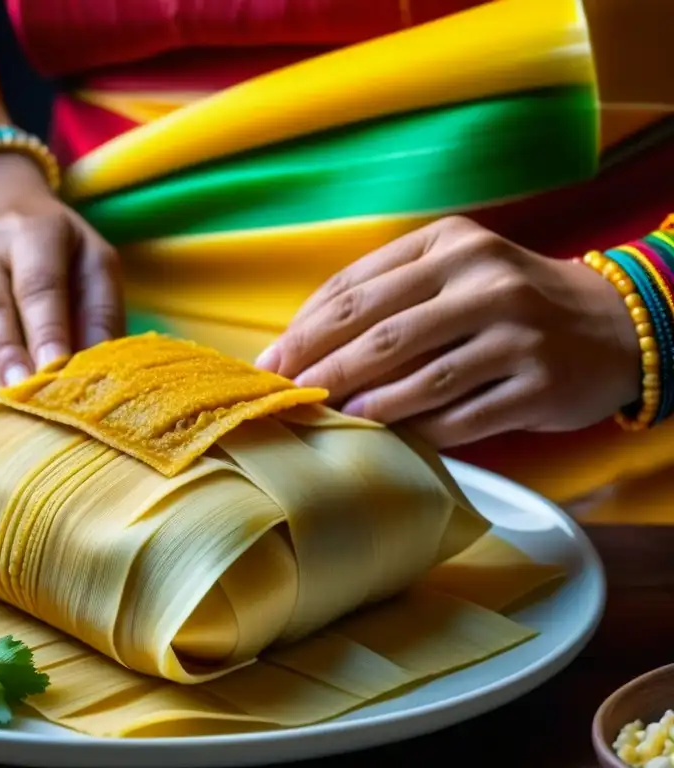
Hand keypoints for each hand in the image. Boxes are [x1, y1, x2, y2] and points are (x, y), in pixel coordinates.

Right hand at [0, 186, 122, 407]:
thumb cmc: (61, 264)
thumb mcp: (94, 271)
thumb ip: (100, 318)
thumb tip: (95, 376)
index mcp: (32, 232)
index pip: (38, 285)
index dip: (46, 332)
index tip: (54, 371)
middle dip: (6, 363)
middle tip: (24, 402)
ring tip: (6, 410)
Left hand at [256, 216, 641, 447]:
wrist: (614, 324)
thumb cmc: (510, 299)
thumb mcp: (455, 268)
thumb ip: (389, 291)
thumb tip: (305, 340)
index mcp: (451, 243)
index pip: (358, 287)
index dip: (306, 328)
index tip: (271, 360)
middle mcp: (486, 280)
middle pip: (381, 332)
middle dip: (321, 367)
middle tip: (284, 395)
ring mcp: (517, 333)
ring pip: (421, 377)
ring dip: (365, 403)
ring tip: (329, 417)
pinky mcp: (539, 385)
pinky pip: (463, 416)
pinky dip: (418, 430)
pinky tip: (388, 439)